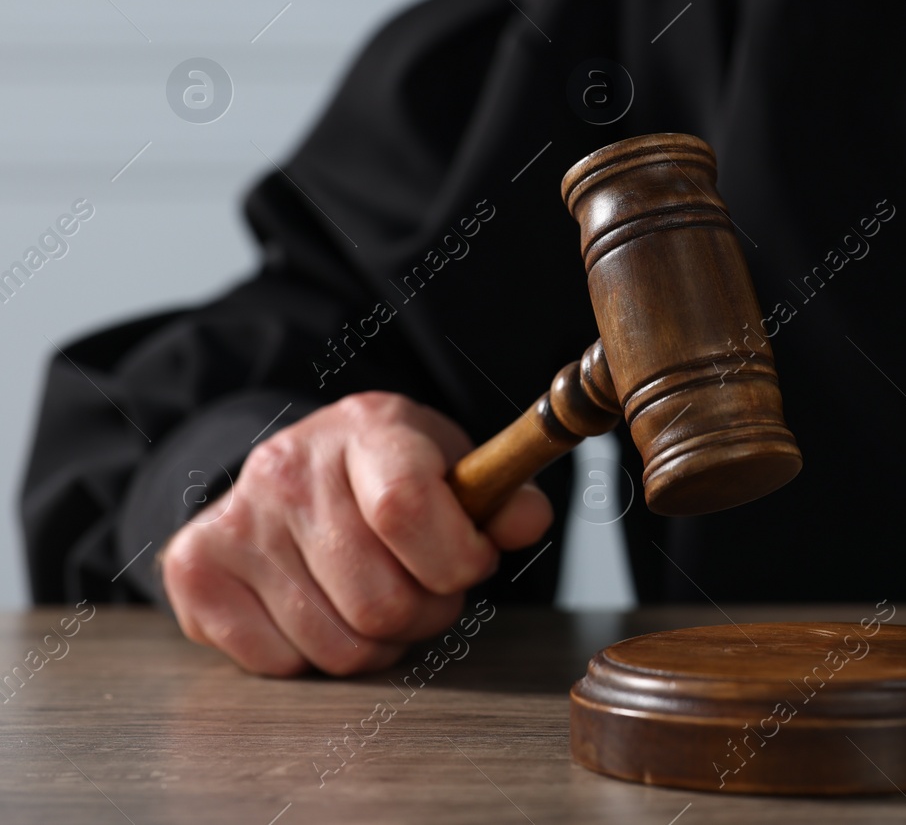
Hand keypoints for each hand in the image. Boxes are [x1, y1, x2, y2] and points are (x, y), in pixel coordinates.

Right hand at [160, 392, 551, 676]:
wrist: (295, 465)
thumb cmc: (388, 473)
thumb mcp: (453, 464)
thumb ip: (500, 496)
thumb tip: (524, 520)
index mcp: (368, 428)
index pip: (407, 508)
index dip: (455, 560)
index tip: (470, 565)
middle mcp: (290, 467)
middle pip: (378, 599)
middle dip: (425, 615)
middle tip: (427, 594)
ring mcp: (237, 518)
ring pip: (335, 644)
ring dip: (377, 645)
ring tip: (381, 604)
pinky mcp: (195, 568)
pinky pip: (278, 662)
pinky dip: (315, 658)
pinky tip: (326, 612)